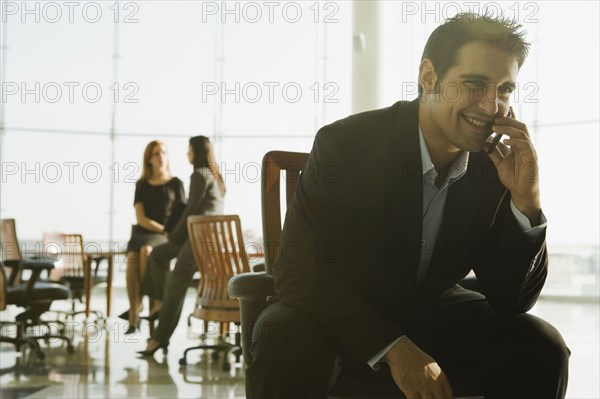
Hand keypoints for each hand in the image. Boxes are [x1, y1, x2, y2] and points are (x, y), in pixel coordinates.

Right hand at [384, 337, 452, 398]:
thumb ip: (436, 378)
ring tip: (422, 396)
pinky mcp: (411, 390)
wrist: (401, 351)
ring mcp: (423, 388)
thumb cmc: (414, 356)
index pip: (448, 396)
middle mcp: (434, 384)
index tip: (439, 398)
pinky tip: (414, 397)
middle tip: (429, 397)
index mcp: (440, 377)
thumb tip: (438, 388)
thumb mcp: (432, 365)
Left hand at [486, 106, 540, 224]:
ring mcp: (530, 151)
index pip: (516, 128)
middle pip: (520, 127)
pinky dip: (515, 141)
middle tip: (494, 120)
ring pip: (522, 133)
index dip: (511, 118)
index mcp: (519, 145)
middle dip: (508, 121)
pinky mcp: (531, 158)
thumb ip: (494, 152)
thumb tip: (484, 143)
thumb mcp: (500, 163)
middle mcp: (525, 145)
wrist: (520, 191)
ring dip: (509, 129)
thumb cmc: (513, 177)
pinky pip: (525, 145)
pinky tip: (505, 140)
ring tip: (496, 128)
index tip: (503, 110)